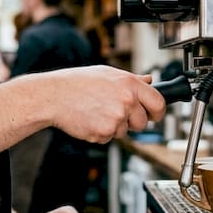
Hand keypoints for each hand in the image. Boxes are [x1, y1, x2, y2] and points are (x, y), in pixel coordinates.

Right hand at [47, 66, 165, 142]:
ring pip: (125, 132)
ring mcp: (116, 119)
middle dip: (133, 121)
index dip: (157, 112)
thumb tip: (149, 81)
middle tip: (114, 112)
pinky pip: (109, 138)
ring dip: (114, 127)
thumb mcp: (107, 73)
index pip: (159, 103)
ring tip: (97, 112)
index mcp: (130, 84)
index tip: (153, 114)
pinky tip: (90, 119)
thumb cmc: (77, 83)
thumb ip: (131, 79)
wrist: (54, 96)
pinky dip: (101, 132)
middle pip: (143, 123)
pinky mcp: (104, 133)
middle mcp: (126, 101)